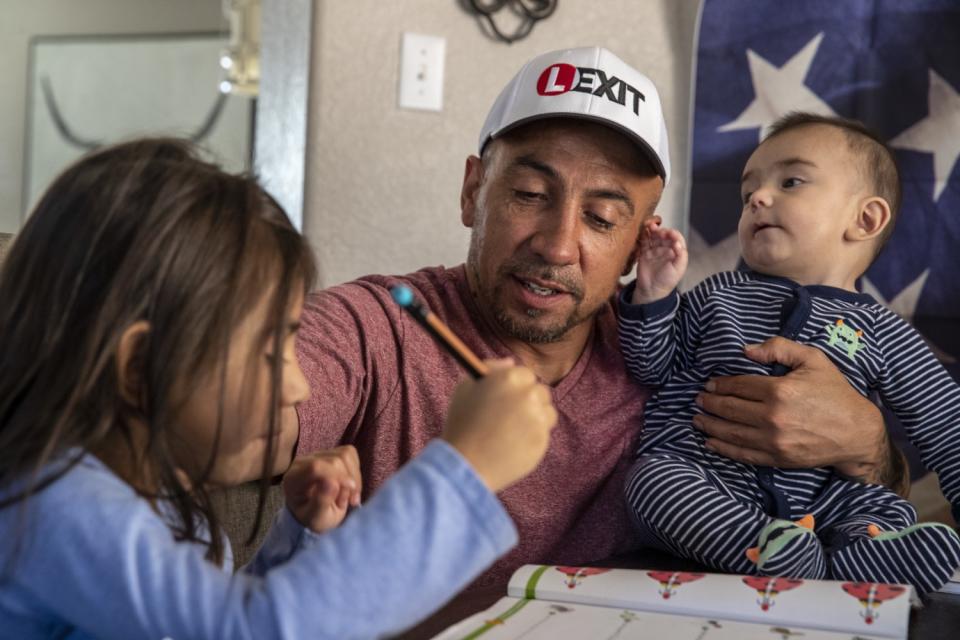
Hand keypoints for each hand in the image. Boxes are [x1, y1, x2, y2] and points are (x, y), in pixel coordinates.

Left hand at [283, 445, 361, 532]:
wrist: (315, 513)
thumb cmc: (313, 518)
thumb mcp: (316, 519)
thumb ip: (321, 502)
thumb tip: (332, 483)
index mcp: (294, 478)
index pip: (316, 467)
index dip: (337, 476)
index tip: (350, 493)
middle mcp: (303, 462)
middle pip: (334, 460)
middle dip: (346, 482)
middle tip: (347, 502)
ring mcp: (317, 455)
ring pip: (344, 454)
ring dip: (353, 477)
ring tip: (348, 495)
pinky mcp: (331, 453)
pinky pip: (350, 453)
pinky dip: (355, 471)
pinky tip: (350, 486)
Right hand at [442, 359, 557, 492]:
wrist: (465, 463)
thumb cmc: (461, 423)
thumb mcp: (466, 387)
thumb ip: (490, 368)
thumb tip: (510, 361)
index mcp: (509, 378)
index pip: (525, 374)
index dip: (515, 386)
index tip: (506, 397)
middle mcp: (528, 395)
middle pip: (540, 391)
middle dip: (528, 400)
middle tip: (510, 414)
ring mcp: (537, 418)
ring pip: (547, 412)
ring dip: (535, 417)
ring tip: (511, 430)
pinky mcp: (542, 440)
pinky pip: (544, 433)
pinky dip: (532, 437)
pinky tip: (513, 444)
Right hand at [632, 216, 687, 303]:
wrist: (651, 290)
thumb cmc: (667, 281)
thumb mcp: (678, 269)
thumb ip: (680, 256)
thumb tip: (678, 243)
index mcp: (676, 252)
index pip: (676, 239)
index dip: (674, 234)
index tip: (670, 233)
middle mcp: (666, 249)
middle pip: (664, 235)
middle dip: (662, 231)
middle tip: (659, 232)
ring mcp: (654, 250)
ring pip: (654, 236)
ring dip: (653, 231)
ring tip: (651, 227)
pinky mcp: (644, 253)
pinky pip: (644, 242)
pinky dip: (643, 236)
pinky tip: (643, 232)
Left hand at [692, 337, 902, 487]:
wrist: (856, 433)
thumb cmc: (835, 393)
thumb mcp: (813, 359)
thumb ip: (779, 348)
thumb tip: (746, 350)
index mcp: (779, 390)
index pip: (738, 386)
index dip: (720, 385)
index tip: (709, 385)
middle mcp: (773, 417)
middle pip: (730, 409)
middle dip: (710, 404)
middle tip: (697, 400)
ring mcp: (774, 441)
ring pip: (731, 433)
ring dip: (710, 426)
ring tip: (697, 419)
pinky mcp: (777, 459)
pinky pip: (743, 454)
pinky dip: (723, 449)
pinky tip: (710, 442)